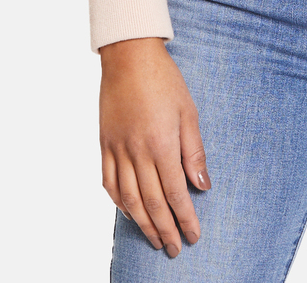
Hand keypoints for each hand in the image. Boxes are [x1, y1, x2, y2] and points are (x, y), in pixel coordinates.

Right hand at [99, 37, 210, 257]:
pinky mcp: (104, 144)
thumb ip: (193, 151)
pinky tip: (129, 213)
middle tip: (176, 249)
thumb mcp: (188, 112)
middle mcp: (137, 151)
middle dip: (165, 229)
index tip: (194, 235)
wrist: (129, 56)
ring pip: (128, 198)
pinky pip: (109, 181)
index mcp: (161, 143)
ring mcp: (117, 148)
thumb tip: (202, 185)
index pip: (175, 192)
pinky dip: (118, 202)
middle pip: (151, 202)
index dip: (185, 218)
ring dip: (142, 224)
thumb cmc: (164, 80)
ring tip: (155, 239)